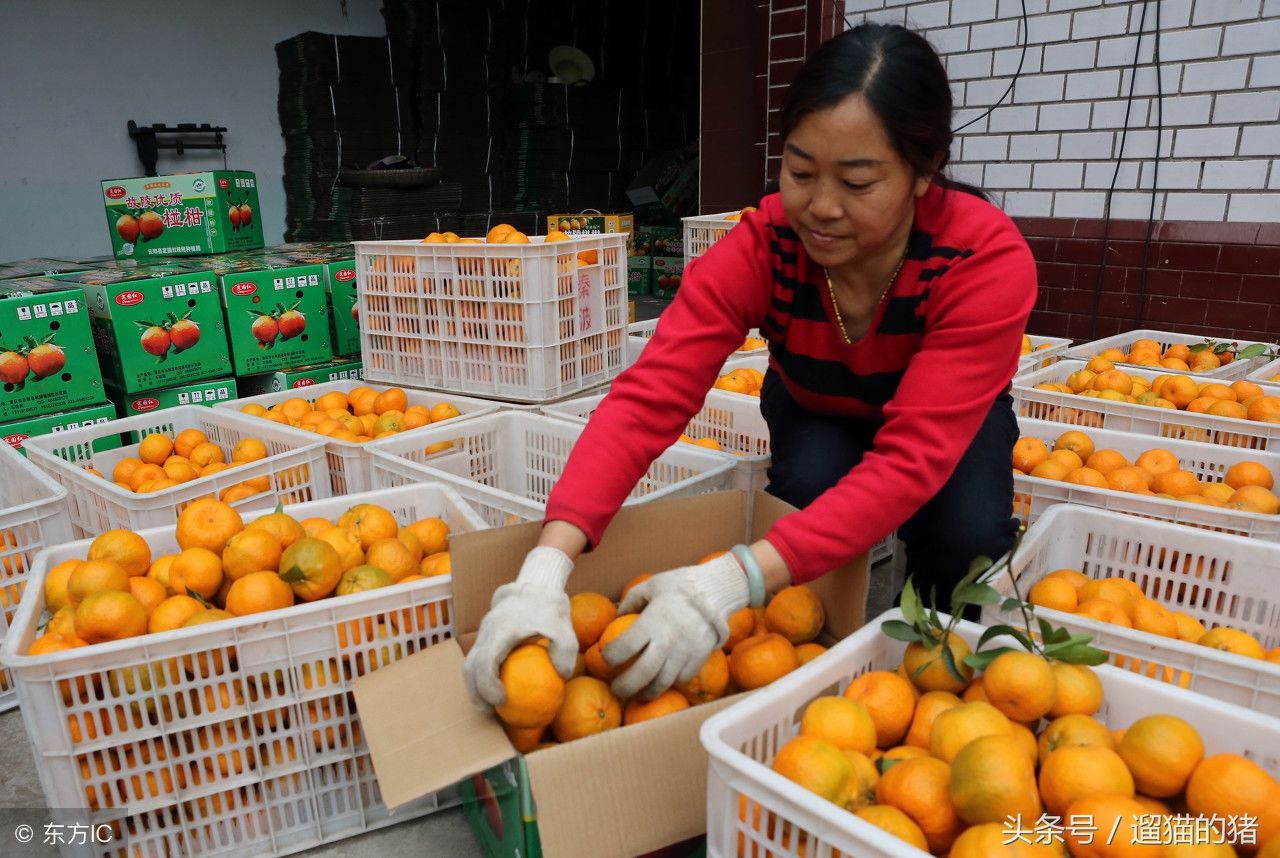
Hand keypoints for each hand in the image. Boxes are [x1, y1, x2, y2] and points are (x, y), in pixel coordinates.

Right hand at [462, 546, 577, 708]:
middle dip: (476, 692)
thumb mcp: (565, 627)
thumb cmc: (550, 607)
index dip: (488, 685)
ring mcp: (484, 631)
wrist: (536, 583)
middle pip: (470, 666)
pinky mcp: (487, 633)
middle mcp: (487, 631)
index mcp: (501, 630)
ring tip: (490, 704)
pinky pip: (478, 656)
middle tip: (490, 711)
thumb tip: (564, 676)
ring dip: (475, 685)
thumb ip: (566, 650)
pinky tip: (497, 688)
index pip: (485, 661)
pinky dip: (482, 674)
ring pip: (470, 661)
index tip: (501, 701)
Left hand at [604, 553, 749, 700]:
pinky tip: (661, 682)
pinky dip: (669, 684)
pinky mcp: (700, 658)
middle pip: (641, 674)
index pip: (624, 648)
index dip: (609, 657)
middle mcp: (668, 641)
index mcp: (652, 622)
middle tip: (616, 691)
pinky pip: (681, 678)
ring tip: (637, 695)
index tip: (605, 659)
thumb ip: (632, 601)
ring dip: (647, 693)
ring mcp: (685, 652)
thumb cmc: (681, 584)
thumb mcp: (652, 585)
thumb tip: (618, 615)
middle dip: (625, 687)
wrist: (718, 589)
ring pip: (663, 683)